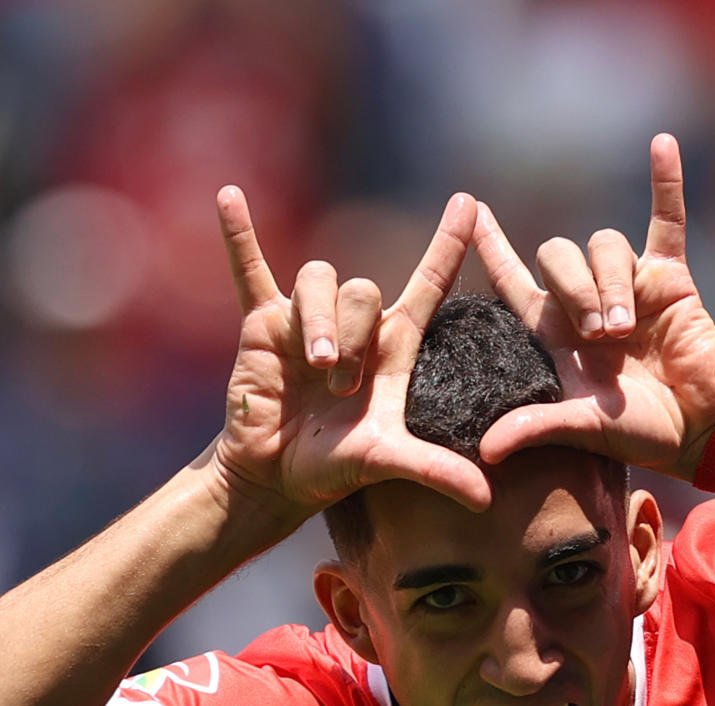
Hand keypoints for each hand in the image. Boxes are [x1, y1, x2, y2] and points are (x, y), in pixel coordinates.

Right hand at [210, 190, 490, 518]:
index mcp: (393, 348)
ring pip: (318, 281)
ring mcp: (305, 321)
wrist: (274, 476)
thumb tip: (486, 500)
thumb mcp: (386, 462)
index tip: (471, 206)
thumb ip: (434, 470)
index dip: (448, 246)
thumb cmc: (335, 467)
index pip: (429, 286)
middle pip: (363, 289)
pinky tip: (229, 196)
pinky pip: (251, 272)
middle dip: (354, 335)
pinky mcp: (261, 325)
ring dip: (318, 320)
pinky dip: (240, 238)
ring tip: (316, 364)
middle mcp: (354, 326)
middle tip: (342, 386)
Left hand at [473, 133, 714, 482]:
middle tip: (599, 337)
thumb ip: (535, 429)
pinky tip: (662, 144)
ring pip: (606, 247)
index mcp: (552, 330)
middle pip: (559, 255)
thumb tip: (485, 451)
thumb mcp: (580, 430)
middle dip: (575, 290)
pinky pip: (666, 221)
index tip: (467, 213)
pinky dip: (665, 183)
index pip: (510, 279)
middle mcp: (585, 299)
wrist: (694, 428)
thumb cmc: (633, 432)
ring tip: (626, 330)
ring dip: (612, 284)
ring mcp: (628, 284)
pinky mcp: (670, 279)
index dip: (490, 248)